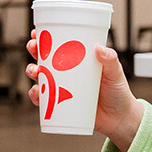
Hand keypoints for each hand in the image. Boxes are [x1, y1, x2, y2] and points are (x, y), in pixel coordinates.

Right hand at [25, 33, 142, 149]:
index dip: (45, 37)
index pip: (59, 45)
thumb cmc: (118, 93)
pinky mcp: (60, 104)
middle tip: (34, 48)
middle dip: (34, 51)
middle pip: (44, 57)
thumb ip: (110, 60)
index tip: (37, 33)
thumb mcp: (116, 73)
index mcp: (78, 60)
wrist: (120, 118)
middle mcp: (67, 73)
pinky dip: (36, 96)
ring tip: (36, 71)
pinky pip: (43, 99)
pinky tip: (37, 93)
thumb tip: (99, 48)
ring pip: (40, 77)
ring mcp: (62, 88)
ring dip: (31, 71)